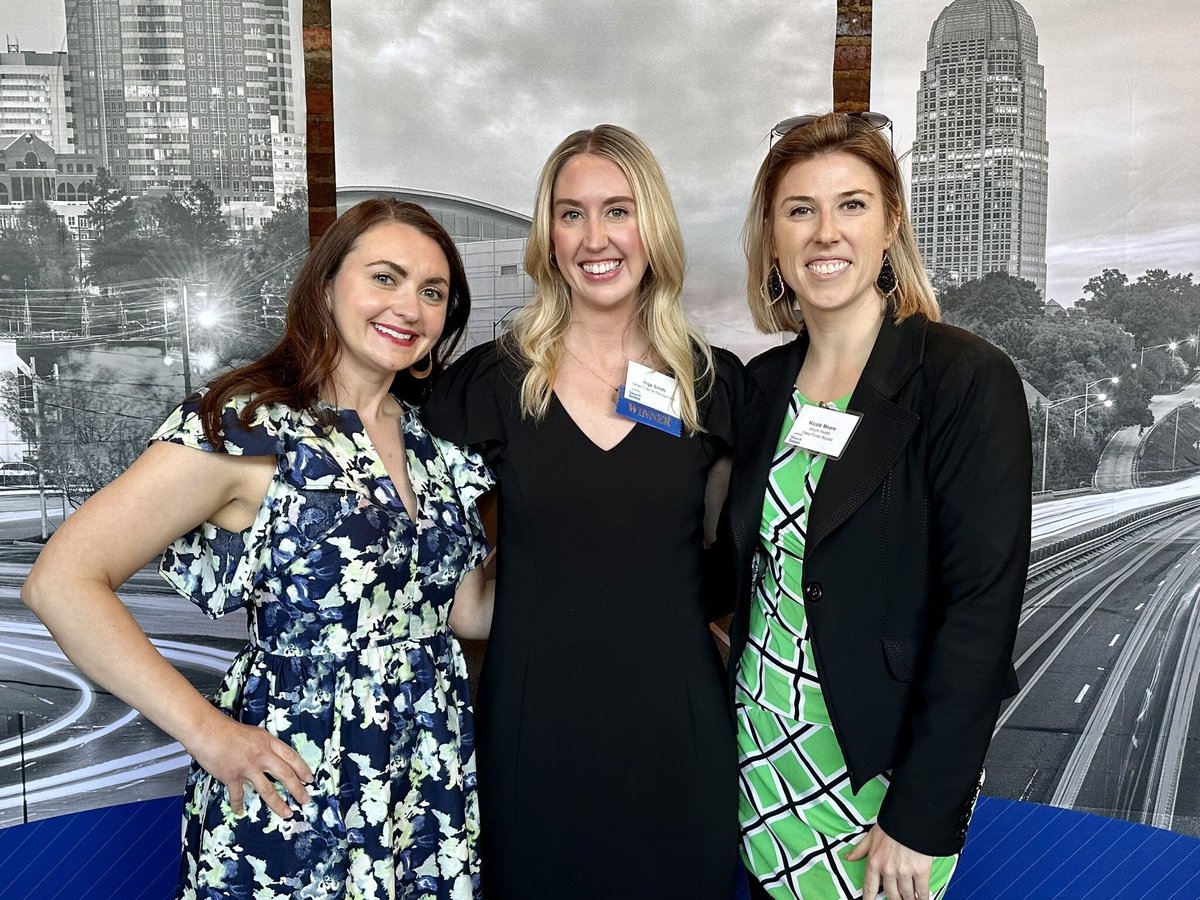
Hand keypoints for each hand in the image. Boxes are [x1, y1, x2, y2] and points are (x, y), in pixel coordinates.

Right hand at [186, 712, 313, 818]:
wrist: (207, 731)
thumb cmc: (228, 730)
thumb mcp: (255, 733)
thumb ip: (265, 746)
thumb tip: (274, 758)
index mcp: (268, 742)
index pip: (291, 757)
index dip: (302, 769)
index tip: (310, 779)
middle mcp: (262, 755)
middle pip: (285, 774)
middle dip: (297, 789)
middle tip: (305, 800)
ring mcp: (247, 767)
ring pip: (268, 789)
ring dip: (278, 804)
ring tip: (287, 813)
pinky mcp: (232, 776)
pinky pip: (238, 795)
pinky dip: (238, 804)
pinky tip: (240, 812)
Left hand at [846, 824, 933, 899]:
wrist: (912, 816)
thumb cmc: (891, 824)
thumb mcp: (871, 835)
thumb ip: (860, 849)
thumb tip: (848, 858)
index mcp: (874, 862)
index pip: (870, 887)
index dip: (869, 899)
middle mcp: (888, 871)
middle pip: (891, 895)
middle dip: (895, 899)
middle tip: (898, 898)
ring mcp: (904, 872)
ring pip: (907, 895)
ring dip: (909, 899)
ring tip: (912, 899)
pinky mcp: (921, 871)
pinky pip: (922, 891)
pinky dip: (923, 898)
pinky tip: (922, 899)